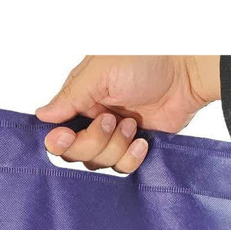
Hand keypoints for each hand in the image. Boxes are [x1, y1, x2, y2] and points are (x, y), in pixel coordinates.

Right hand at [36, 55, 220, 172]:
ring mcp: (114, 138)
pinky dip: (131, 157)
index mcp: (81, 100)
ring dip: (115, 146)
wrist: (187, 74)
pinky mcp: (134, 150)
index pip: (58, 133)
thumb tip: (42, 116)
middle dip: (93, 141)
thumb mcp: (100, 72)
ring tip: (131, 124)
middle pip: (76, 154)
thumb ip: (70, 97)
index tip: (67, 136)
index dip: (59, 141)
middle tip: (111, 120)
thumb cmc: (146, 60)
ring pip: (99, 164)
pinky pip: (122, 169)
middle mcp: (93, 121)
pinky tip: (142, 140)